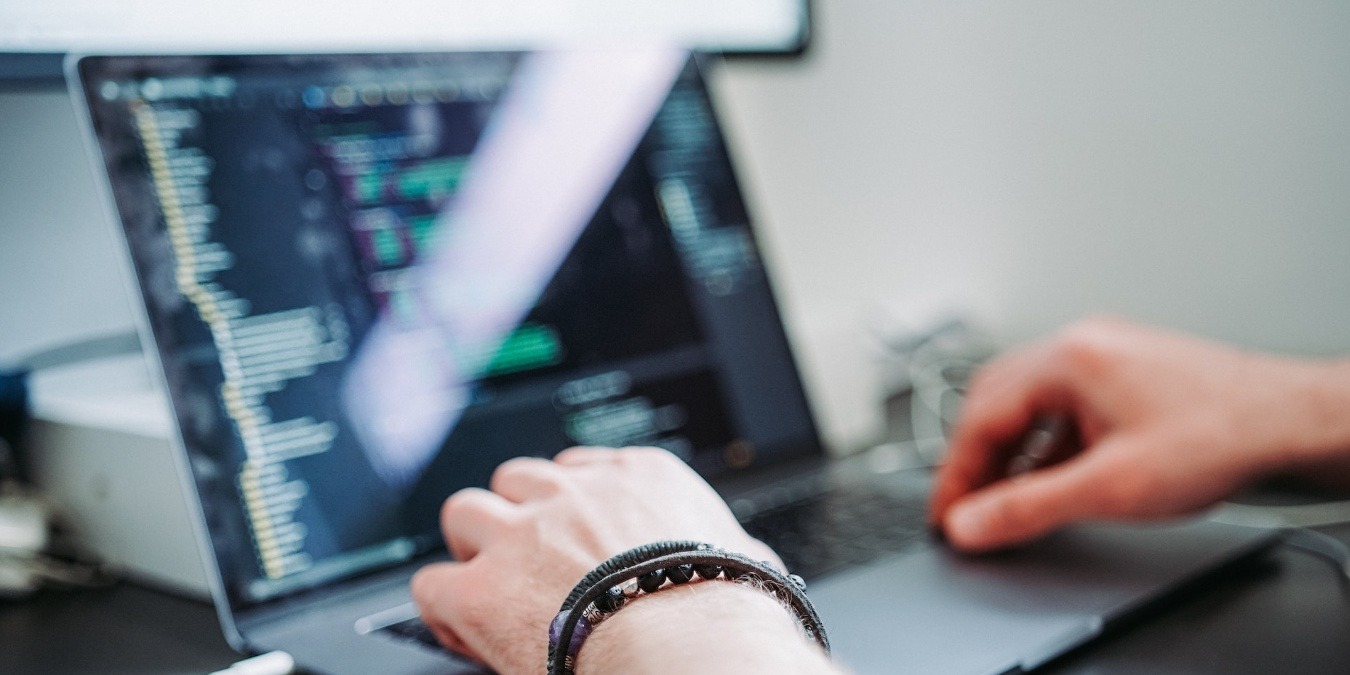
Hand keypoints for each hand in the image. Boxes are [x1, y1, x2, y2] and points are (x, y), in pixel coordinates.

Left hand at [410, 446, 781, 674]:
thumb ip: (722, 543)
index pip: (583, 467)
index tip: (575, 538)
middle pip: (519, 478)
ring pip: (465, 512)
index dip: (570, 508)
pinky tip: (466, 629)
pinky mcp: (482, 587)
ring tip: (490, 585)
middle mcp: (573, 492)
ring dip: (474, 548)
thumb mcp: (741, 556)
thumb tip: (748, 559)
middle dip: (519, 516)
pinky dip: (445, 608)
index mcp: (640, 477)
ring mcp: (522, 534)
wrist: (690, 648)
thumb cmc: (725, 613)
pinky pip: (432, 584)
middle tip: (529, 560)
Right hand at [931, 316, 1349, 551]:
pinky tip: (1049, 476)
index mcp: (1068, 358)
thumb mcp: (1111, 487)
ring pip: (1029, 402)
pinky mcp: (1125, 372)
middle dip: (975, 458)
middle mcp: (1082, 344)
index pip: (982, 416)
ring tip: (1003, 498)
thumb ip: (1029, 507)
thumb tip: (972, 522)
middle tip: (963, 505)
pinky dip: (1044, 443)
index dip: (955, 473)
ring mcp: (1105, 354)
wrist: (1294, 422)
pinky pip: (1062, 405)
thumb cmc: (1222, 436)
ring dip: (1010, 451)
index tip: (945, 512)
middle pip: (997, 401)